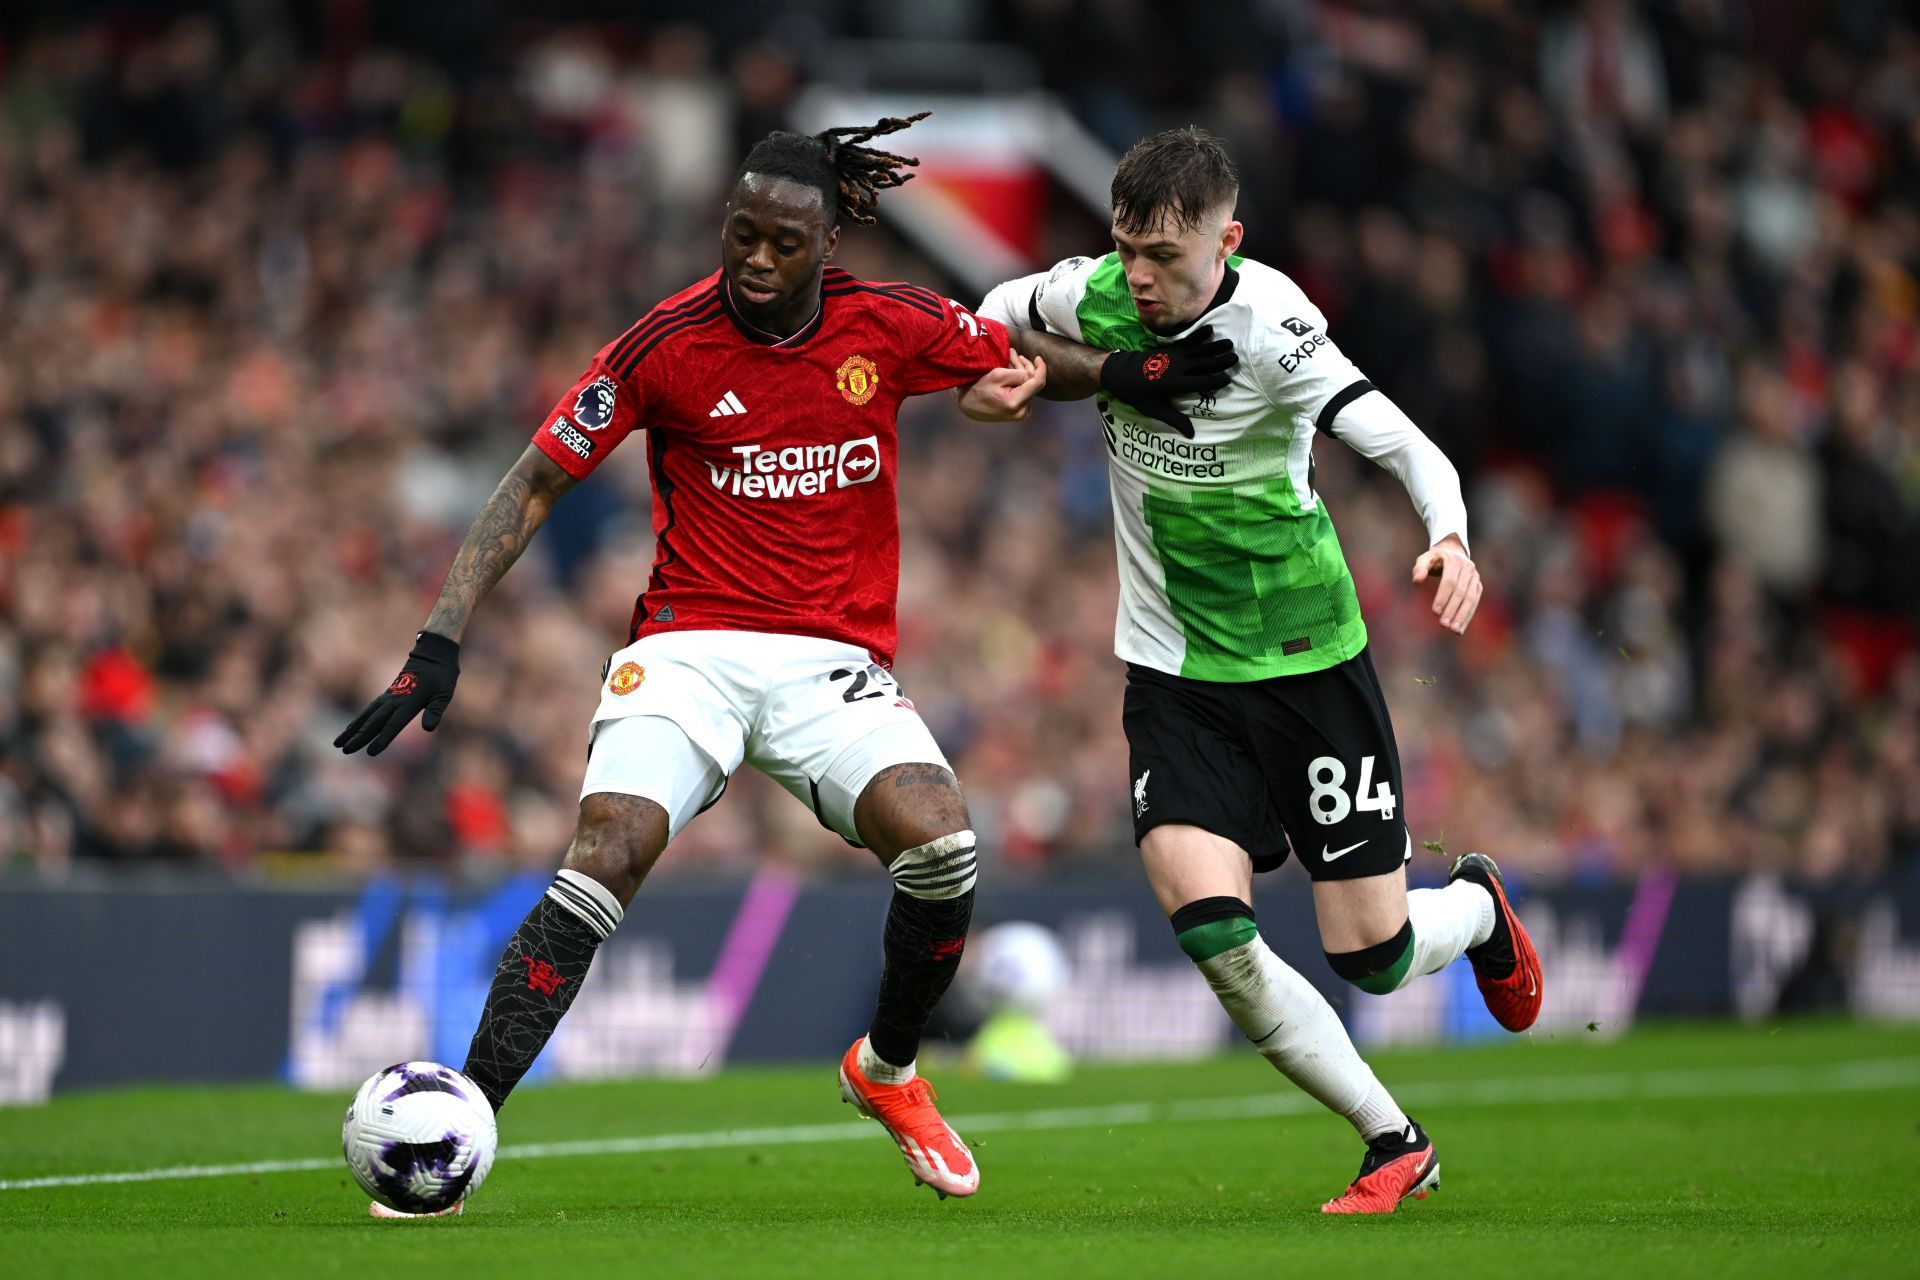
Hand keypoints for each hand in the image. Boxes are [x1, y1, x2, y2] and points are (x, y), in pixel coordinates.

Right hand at [335, 632, 459, 755]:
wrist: (433, 654)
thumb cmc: (442, 676)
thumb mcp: (445, 693)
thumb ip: (436, 711)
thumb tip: (429, 728)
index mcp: (409, 702)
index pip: (393, 725)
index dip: (382, 739)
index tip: (370, 752)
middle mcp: (395, 700)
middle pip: (374, 722)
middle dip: (359, 737)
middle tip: (344, 750)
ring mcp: (389, 696)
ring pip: (367, 715)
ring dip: (352, 729)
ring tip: (337, 743)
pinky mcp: (387, 694)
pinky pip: (370, 709)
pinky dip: (359, 720)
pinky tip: (350, 728)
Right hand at [956, 351, 1046, 420]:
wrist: (967, 406)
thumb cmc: (978, 388)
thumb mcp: (997, 375)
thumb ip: (1018, 373)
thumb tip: (1032, 373)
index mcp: (1016, 402)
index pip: (1038, 383)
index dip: (1041, 368)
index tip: (1038, 357)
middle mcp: (1022, 412)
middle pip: (1033, 385)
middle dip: (1026, 367)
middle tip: (1014, 354)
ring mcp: (1021, 414)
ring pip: (1029, 388)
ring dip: (1022, 373)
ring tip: (1011, 359)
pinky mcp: (1019, 413)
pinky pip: (1024, 394)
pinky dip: (1020, 382)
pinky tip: (1011, 372)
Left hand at [1099, 325, 1237, 435]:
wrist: (1120, 373)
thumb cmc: (1137, 394)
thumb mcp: (1154, 409)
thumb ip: (1175, 420)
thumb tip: (1191, 434)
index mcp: (1175, 383)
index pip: (1200, 382)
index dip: (1215, 380)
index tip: (1228, 379)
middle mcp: (1177, 367)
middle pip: (1203, 364)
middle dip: (1220, 361)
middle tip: (1235, 358)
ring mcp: (1174, 355)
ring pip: (1199, 350)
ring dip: (1214, 346)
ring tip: (1229, 343)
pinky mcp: (1169, 348)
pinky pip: (1187, 340)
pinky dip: (1199, 335)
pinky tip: (1209, 328)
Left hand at [1412, 534, 1480, 634]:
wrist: (1454, 552)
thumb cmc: (1435, 559)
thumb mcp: (1424, 559)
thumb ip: (1419, 569)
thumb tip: (1417, 581)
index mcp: (1454, 561)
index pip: (1450, 581)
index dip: (1443, 596)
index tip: (1435, 611)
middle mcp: (1468, 568)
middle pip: (1461, 592)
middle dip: (1452, 609)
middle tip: (1443, 624)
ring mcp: (1475, 577)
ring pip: (1471, 599)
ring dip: (1462, 615)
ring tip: (1454, 630)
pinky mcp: (1478, 586)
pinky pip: (1475, 602)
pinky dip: (1468, 616)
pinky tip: (1460, 629)